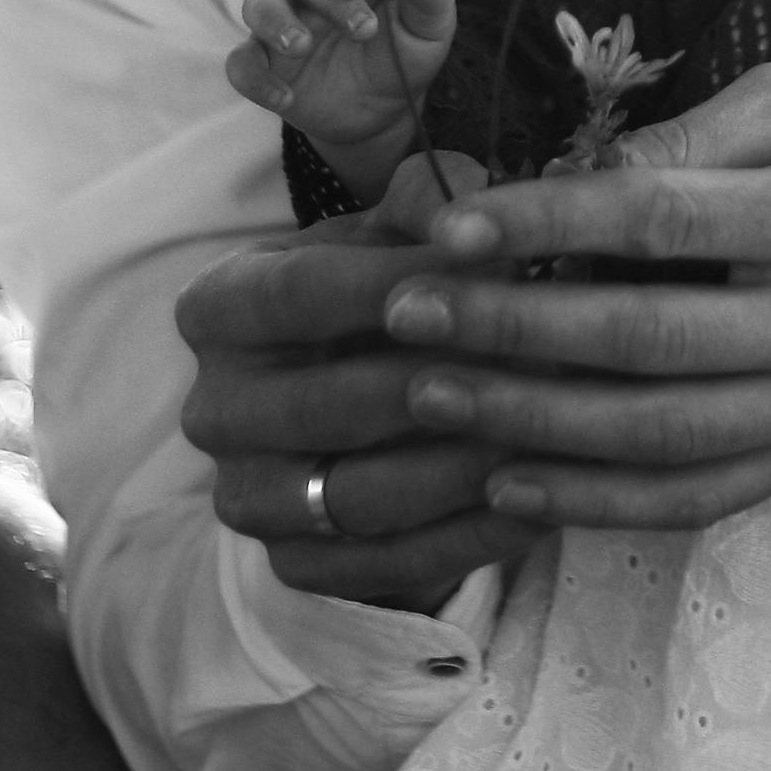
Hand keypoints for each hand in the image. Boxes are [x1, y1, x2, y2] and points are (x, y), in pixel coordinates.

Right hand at [173, 156, 542, 610]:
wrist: (351, 406)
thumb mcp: (387, 238)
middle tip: (554, 359)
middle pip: (336, 402)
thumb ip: (424, 207)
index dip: (405, 281)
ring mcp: (247, 498)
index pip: (302, 292)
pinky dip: (471, 536)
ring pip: (366, 495)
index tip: (503, 266)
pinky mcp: (292, 568)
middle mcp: (212, 411)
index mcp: (217, 309)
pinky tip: (543, 497)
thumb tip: (471, 203)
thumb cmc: (373, 298)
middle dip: (451, 379)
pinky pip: (390, 563)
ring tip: (558, 430)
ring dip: (468, 465)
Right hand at [225, 0, 454, 195]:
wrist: (380, 115)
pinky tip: (283, 98)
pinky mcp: (263, 64)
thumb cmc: (401, 60)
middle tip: (363, 29)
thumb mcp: (427, 35)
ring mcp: (280, 28)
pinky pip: (241, 63)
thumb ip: (430, 2)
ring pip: (258, 6)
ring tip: (299, 46)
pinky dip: (256, 78)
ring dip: (276, 22)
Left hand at [368, 65, 770, 530]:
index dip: (551, 226)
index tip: (450, 224)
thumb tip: (586, 177)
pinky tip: (508, 484)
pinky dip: (594, 503)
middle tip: (403, 314)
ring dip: (531, 422)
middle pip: (649, 341)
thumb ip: (708, 134)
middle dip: (511, 332)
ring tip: (429, 394)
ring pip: (659, 437)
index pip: (671, 224)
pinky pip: (693, 498)